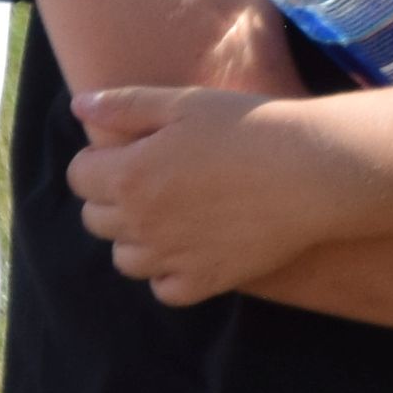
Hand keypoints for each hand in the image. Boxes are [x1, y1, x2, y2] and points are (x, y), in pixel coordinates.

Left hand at [66, 82, 366, 302]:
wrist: (313, 170)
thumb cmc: (250, 127)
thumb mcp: (186, 103)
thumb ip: (125, 105)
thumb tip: (79, 105)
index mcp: (127, 175)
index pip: (79, 175)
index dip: (100, 160)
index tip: (132, 150)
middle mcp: (139, 223)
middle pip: (95, 219)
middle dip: (113, 198)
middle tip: (156, 180)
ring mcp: (170, 257)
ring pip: (124, 259)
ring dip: (136, 239)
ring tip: (172, 216)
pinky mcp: (205, 281)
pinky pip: (164, 289)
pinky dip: (169, 273)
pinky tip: (193, 248)